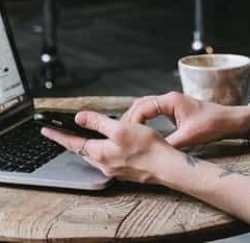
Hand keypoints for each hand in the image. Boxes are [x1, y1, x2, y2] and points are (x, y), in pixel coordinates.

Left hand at [41, 110, 175, 183]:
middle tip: (60, 133)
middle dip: (70, 141)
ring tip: (79, 137)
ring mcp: (114, 169)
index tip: (46, 130)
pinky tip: (106, 146)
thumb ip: (98, 122)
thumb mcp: (121, 128)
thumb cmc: (148, 148)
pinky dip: (100, 150)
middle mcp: (104, 164)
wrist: (166, 166)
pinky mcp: (124, 170)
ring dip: (85, 145)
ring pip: (94, 155)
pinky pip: (106, 158)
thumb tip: (80, 117)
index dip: (58, 135)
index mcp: (100, 153)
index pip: (73, 143)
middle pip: (81, 150)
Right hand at [122, 92, 235, 147]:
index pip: (143, 107)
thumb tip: (152, 153)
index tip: (126, 135)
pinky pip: (153, 110)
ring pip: (145, 106)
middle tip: (120, 135)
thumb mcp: (189, 137)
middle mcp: (169, 98)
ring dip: (135, 118)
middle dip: (129, 119)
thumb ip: (169, 144)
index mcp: (171, 100)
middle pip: (140, 104)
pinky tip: (140, 131)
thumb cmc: (212, 124)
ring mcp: (171, 102)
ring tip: (126, 134)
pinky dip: (143, 119)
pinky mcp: (174, 109)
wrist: (228, 120)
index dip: (132, 121)